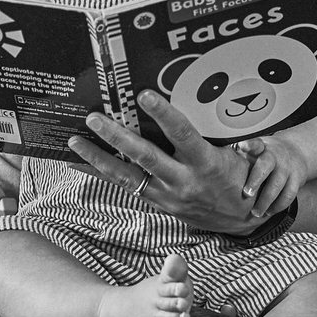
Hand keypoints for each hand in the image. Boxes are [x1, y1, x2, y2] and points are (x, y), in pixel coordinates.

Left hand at [66, 90, 259, 235]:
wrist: (241, 220)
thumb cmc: (240, 177)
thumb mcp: (240, 154)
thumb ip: (217, 132)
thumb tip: (201, 101)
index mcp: (206, 163)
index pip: (182, 133)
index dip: (163, 113)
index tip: (144, 95)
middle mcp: (183, 181)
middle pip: (145, 156)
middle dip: (116, 137)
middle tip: (94, 118)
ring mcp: (167, 195)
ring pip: (126, 176)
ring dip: (98, 158)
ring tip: (75, 141)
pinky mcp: (157, 203)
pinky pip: (124, 187)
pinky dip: (100, 174)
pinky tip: (79, 164)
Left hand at [232, 135, 307, 217]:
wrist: (295, 153)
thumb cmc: (265, 154)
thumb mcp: (253, 149)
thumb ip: (238, 154)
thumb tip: (214, 157)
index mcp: (261, 147)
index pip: (255, 144)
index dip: (248, 145)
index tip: (240, 146)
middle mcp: (275, 156)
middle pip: (266, 166)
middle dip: (256, 180)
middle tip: (247, 194)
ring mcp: (287, 168)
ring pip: (279, 185)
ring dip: (267, 201)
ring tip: (255, 213)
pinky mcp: (297, 180)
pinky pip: (290, 194)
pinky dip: (279, 206)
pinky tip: (268, 213)